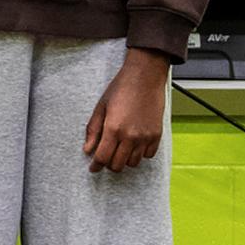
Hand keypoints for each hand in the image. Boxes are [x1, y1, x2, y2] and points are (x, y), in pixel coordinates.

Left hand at [82, 47, 168, 172]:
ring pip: (133, 163)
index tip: (94, 168)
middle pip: (117, 165)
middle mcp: (130, 136)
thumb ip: (93, 130)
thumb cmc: (122, 88)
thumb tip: (88, 150)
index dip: (95, 166)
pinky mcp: (156, 135)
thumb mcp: (101, 107)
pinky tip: (134, 144)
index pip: (102, 158)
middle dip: (108, 164)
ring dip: (124, 160)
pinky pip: (147, 155)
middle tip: (106, 156)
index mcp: (113, 129)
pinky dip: (140, 154)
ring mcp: (145, 137)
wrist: (145, 76)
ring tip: (120, 149)